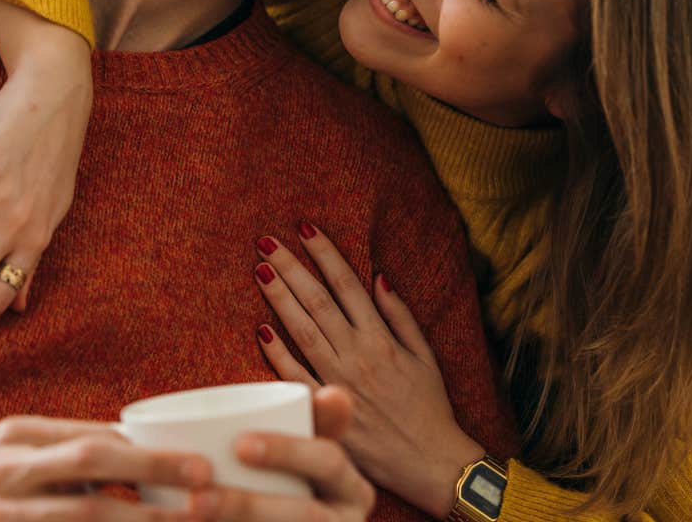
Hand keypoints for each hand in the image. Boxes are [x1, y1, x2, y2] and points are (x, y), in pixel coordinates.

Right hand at [0, 417, 210, 521]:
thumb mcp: (19, 467)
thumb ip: (69, 461)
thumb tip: (142, 456)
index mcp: (19, 437)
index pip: (95, 437)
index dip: (151, 453)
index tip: (202, 465)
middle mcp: (5, 465)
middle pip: (92, 461)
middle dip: (153, 471)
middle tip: (205, 484)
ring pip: (83, 513)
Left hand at [189, 385, 375, 521]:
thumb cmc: (292, 482)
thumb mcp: (306, 451)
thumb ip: (316, 422)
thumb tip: (334, 392)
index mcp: (351, 486)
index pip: (327, 462)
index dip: (289, 451)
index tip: (239, 443)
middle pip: (302, 516)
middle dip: (247, 506)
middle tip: (196, 496)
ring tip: (188, 514)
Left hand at [252, 226, 484, 518]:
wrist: (431, 461)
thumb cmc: (430, 408)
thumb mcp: (425, 356)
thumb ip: (400, 316)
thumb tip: (378, 276)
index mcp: (381, 338)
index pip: (347, 285)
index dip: (325, 254)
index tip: (304, 228)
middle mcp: (357, 355)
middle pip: (317, 301)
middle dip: (292, 267)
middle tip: (267, 241)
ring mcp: (338, 381)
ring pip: (302, 330)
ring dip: (280, 298)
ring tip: (261, 269)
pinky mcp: (325, 408)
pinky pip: (295, 376)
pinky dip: (277, 353)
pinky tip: (260, 329)